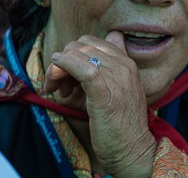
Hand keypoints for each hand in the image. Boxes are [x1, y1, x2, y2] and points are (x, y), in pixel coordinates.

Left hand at [44, 31, 155, 176]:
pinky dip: (65, 66)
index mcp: (127, 63)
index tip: (68, 75)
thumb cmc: (121, 122)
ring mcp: (116, 79)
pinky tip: (55, 74)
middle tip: (59, 85)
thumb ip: (109, 66)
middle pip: (82, 46)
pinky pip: (83, 69)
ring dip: (58, 70)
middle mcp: (124, 66)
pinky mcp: (105, 94)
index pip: (92, 42)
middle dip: (63, 61)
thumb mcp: (119, 88)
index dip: (74, 54)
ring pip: (78, 55)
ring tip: (58, 90)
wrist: (132, 148)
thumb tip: (102, 41)